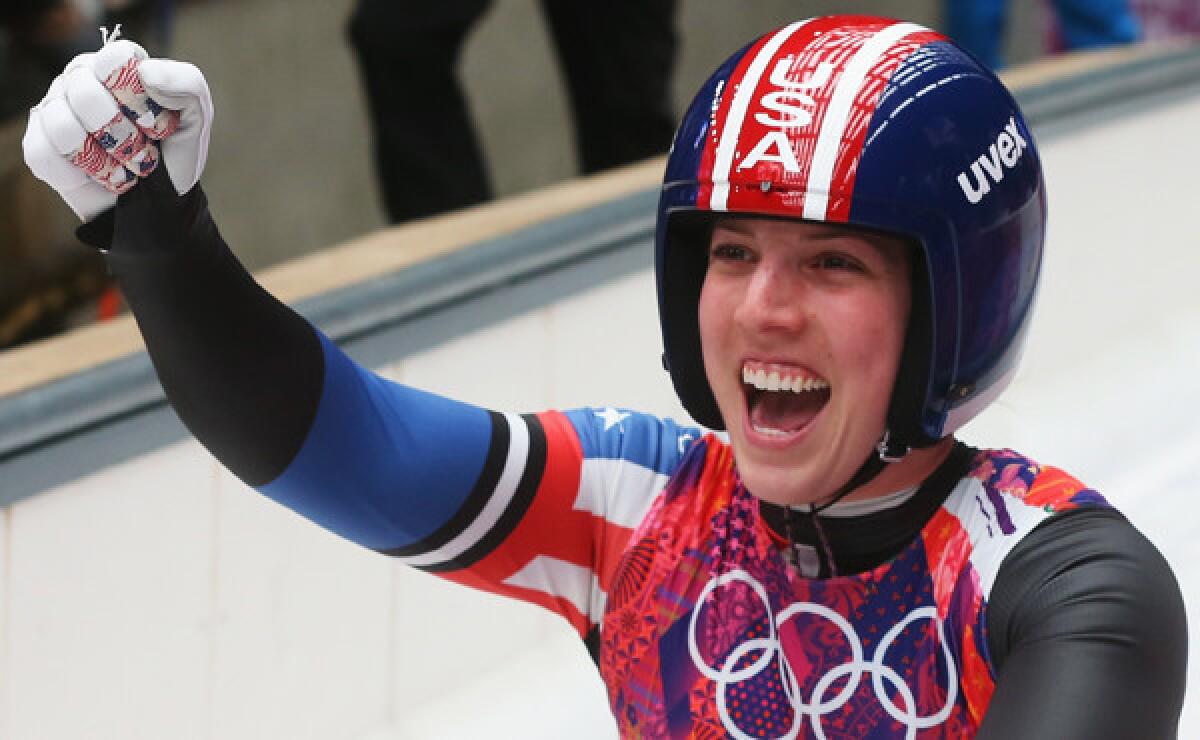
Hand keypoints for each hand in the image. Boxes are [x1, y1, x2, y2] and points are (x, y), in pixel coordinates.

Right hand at [23, 38, 212, 221]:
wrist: (159, 201)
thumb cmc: (173, 153)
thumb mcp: (196, 118)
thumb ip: (187, 84)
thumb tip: (147, 72)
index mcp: (117, 65)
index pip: (114, 60)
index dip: (137, 98)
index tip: (156, 124)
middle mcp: (80, 79)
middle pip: (85, 94)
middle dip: (125, 136)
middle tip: (142, 151)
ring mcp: (54, 110)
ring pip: (63, 127)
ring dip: (106, 159)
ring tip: (123, 166)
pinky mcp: (39, 145)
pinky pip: (46, 156)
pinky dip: (82, 175)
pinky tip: (100, 175)